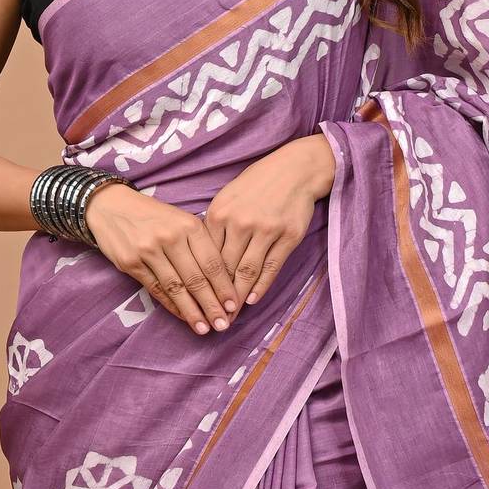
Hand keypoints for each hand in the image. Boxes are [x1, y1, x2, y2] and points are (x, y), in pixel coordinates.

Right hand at [85, 182, 240, 335]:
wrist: (111, 206)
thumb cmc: (154, 215)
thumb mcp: (181, 220)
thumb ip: (200, 244)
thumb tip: (222, 280)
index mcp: (189, 224)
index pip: (212, 262)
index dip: (224, 288)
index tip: (234, 306)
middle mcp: (171, 237)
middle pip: (196, 278)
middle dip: (211, 305)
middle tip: (223, 325)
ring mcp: (149, 250)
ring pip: (176, 288)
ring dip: (192, 312)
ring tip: (204, 328)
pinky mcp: (131, 263)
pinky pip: (156, 289)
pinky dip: (171, 305)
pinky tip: (183, 316)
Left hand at [202, 133, 335, 311]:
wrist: (294, 170)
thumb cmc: (256, 184)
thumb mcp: (227, 197)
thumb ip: (214, 225)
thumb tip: (201, 257)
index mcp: (219, 213)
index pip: (206, 256)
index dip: (200, 281)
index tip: (195, 301)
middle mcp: (240, 223)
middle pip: (224, 268)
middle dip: (216, 296)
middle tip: (210, 318)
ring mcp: (265, 230)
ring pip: (246, 271)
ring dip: (237, 298)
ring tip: (230, 316)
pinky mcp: (287, 236)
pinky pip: (271, 267)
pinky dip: (261, 286)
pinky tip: (252, 299)